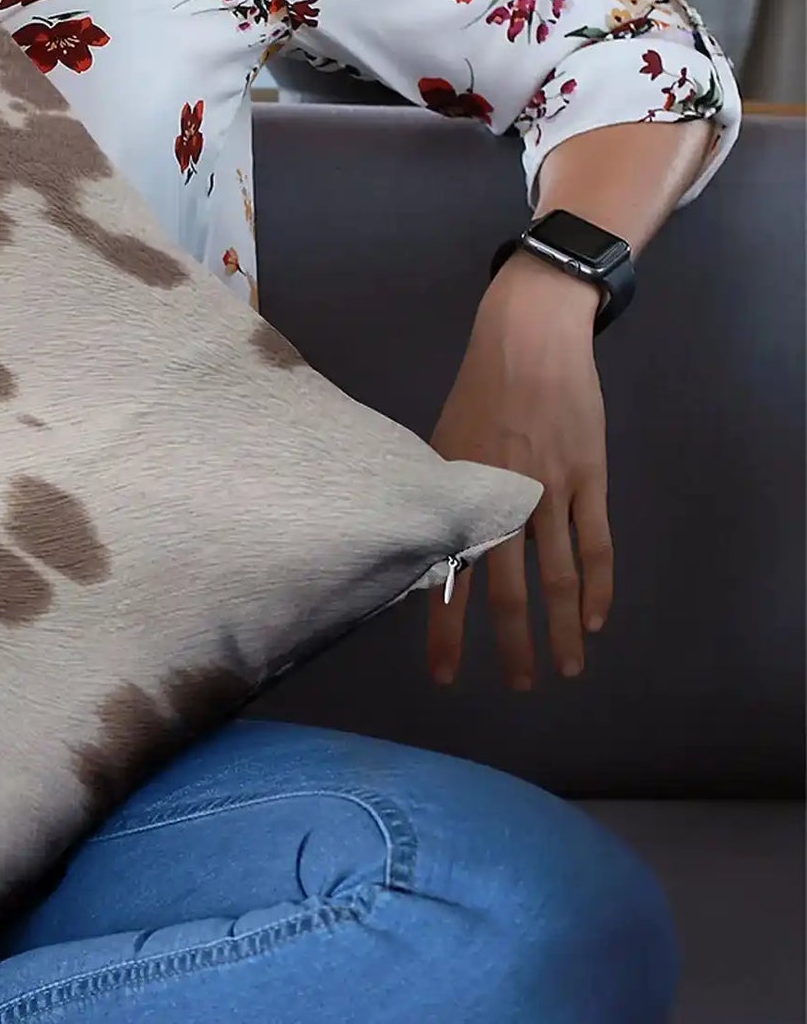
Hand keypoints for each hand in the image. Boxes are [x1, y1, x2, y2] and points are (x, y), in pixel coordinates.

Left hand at [426, 253, 613, 691]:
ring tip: (566, 669)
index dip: (447, 629)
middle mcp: (502, 497)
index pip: (449, 574)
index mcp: (458, 490)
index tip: (445, 676)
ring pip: (557, 576)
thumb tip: (430, 543)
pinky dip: (598, 586)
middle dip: (512, 643)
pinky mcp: (588, 478)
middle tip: (519, 687)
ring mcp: (551, 490)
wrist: (527, 340)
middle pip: (506, 587)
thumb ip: (443, 493)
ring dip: (563, 628)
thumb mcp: (441, 440)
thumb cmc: (478, 389)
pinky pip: (596, 544)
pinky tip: (596, 620)